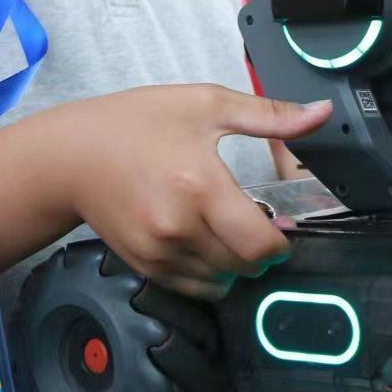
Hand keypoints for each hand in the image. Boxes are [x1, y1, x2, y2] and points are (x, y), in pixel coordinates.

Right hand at [59, 85, 330, 300]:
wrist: (70, 156)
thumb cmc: (136, 124)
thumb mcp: (205, 104)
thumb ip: (268, 115)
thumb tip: (320, 113)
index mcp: (200, 186)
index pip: (259, 243)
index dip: (281, 242)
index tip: (281, 225)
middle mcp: (179, 227)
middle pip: (245, 267)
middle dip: (261, 251)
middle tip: (255, 222)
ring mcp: (159, 252)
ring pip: (221, 282)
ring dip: (236, 265)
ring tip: (227, 231)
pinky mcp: (145, 266)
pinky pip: (194, 287)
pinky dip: (209, 274)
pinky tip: (204, 242)